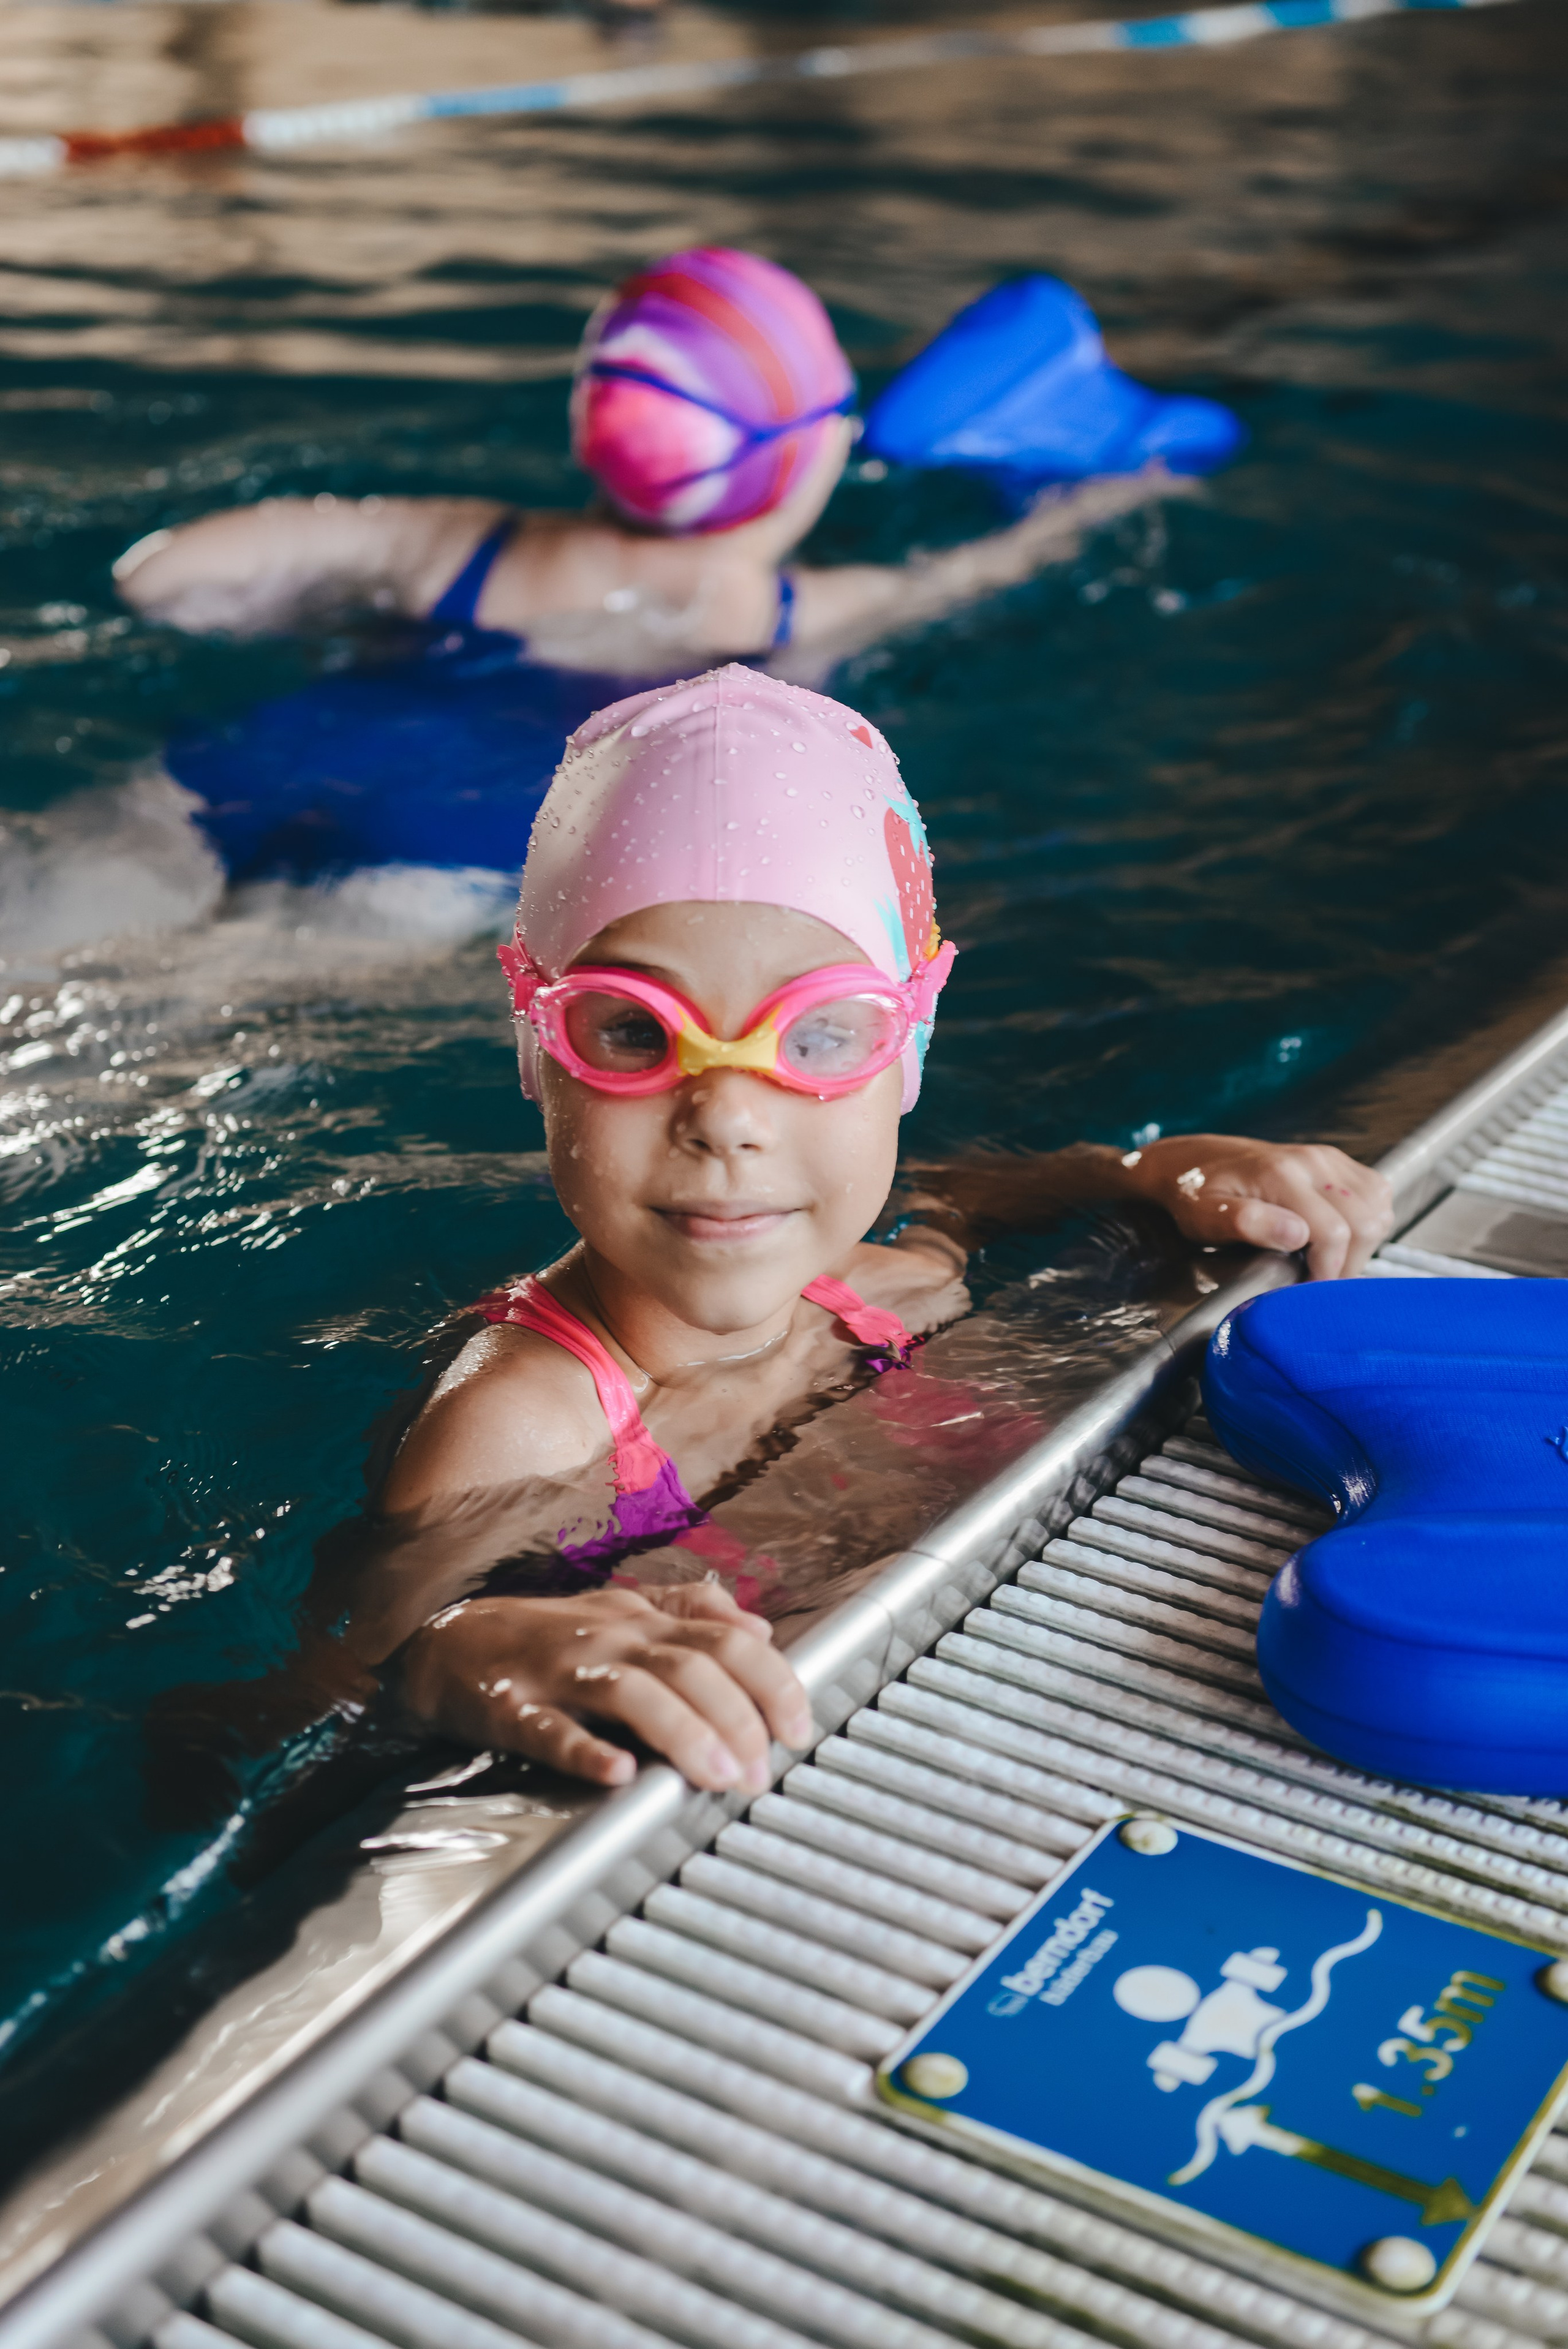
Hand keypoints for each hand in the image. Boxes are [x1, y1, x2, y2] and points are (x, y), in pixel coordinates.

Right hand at [399, 1581, 812, 1793]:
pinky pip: (549, 1728)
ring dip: (684, 1732)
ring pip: (633, 1691)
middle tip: (761, 1771)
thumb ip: (693, 1616)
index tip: (799, 1727)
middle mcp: (608, 1637)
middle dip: (737, 1717)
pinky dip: (585, 1752)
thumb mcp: (623, 1613)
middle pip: (690, 1665)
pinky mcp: (509, 1705)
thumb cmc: (545, 1635)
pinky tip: (617, 1775)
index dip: (771, 1680)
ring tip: (718, 1776)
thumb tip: (762, 1628)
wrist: (442, 1640)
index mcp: (640, 1619)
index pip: (724, 1637)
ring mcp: (558, 1670)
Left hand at [1124, 1134, 1393, 1279]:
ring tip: (1324, 1259)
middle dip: (1347, 1262)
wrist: (1193, 1162)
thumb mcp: (1205, 1216)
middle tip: (1316, 1279)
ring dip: (1361, 1244)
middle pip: (1366, 1223)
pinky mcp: (1338, 1161)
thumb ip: (1247, 1223)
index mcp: (1281, 1174)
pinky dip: (1366, 1223)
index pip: (1335, 1233)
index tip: (1305, 1290)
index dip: (1327, 1272)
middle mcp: (1312, 1160)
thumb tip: (1296, 1234)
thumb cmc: (1196, 1194)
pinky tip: (1336, 1236)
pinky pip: (1377, 1196)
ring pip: (1378, 1210)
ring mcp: (1328, 1158)